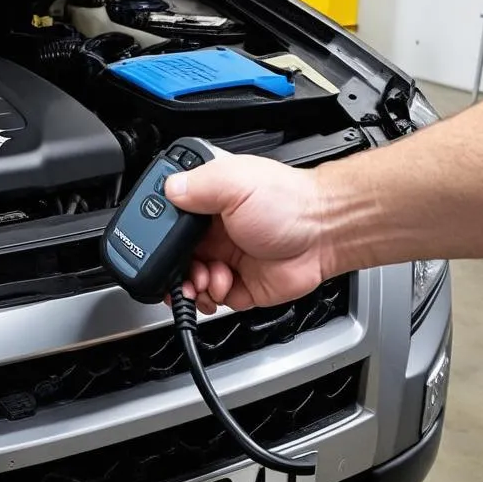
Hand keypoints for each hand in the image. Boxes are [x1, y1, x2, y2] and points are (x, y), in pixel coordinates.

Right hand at [163, 152, 328, 313]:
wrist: (326, 233)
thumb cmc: (288, 202)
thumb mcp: (234, 182)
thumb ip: (196, 185)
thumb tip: (168, 190)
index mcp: (207, 202)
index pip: (168, 220)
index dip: (158, 235)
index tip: (157, 244)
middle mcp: (214, 230)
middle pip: (174, 255)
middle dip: (171, 267)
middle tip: (178, 271)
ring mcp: (226, 258)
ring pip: (190, 280)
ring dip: (191, 284)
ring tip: (204, 279)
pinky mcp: (241, 284)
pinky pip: (214, 299)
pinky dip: (212, 298)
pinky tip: (222, 285)